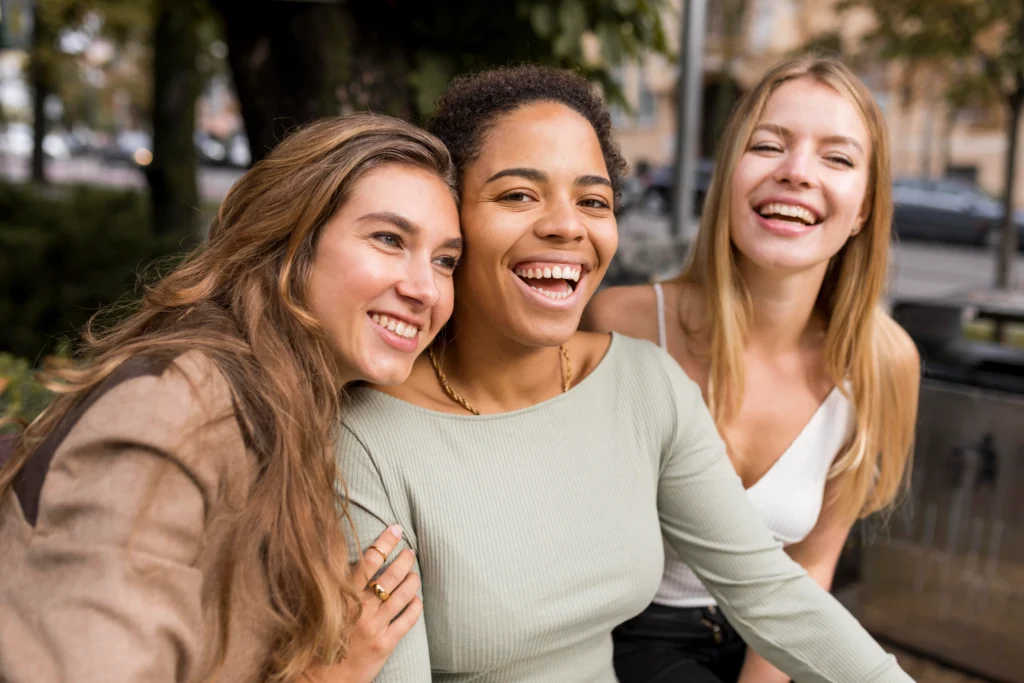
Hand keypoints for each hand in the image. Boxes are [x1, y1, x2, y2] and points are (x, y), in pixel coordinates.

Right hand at [303, 525, 421, 682]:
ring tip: (415, 572)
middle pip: (391, 575)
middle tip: (410, 551)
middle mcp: (361, 609)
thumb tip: (335, 556)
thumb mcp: (317, 609)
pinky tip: (417, 599)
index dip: (385, 542)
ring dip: (413, 579)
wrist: (319, 681)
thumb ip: (330, 586)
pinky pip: (407, 620)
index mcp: (343, 596)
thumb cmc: (315, 642)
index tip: (396, 529)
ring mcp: (375, 626)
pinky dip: (416, 606)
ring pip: (403, 595)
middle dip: (404, 559)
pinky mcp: (385, 644)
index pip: (369, 561)